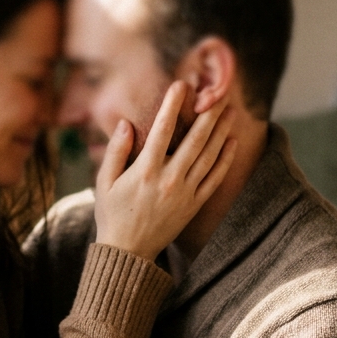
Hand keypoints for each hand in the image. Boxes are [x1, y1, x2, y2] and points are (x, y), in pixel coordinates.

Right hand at [94, 81, 235, 261]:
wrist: (128, 251)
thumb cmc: (112, 214)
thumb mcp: (105, 182)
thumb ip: (116, 151)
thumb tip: (126, 123)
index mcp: (145, 171)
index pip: (162, 130)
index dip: (172, 105)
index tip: (181, 86)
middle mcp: (169, 179)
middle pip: (195, 140)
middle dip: (208, 113)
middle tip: (219, 92)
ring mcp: (185, 193)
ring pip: (209, 156)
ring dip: (221, 131)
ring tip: (230, 110)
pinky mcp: (194, 204)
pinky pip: (215, 179)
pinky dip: (225, 160)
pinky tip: (232, 142)